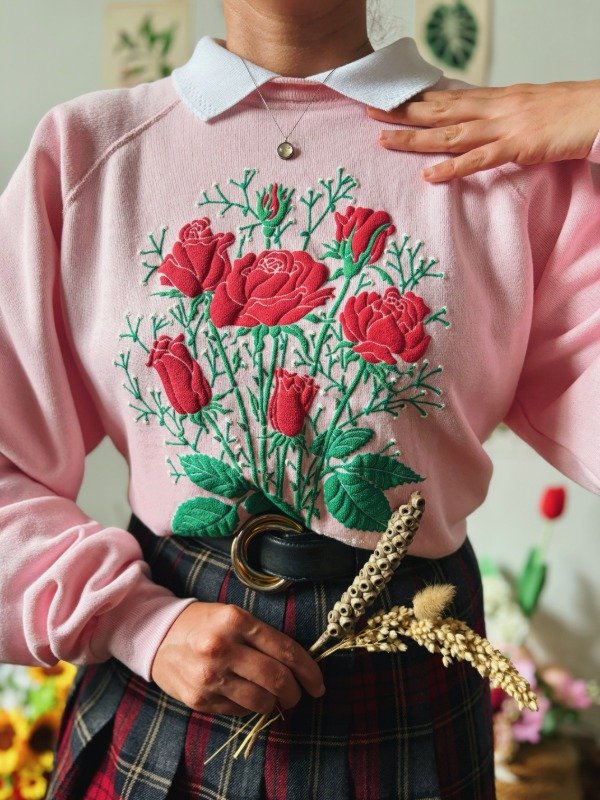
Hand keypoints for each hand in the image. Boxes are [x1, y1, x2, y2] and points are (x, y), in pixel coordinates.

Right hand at [150, 601, 325, 715]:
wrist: (157, 636)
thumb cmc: (203, 624)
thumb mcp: (233, 617)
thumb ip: (263, 638)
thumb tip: (298, 667)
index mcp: (236, 620)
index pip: (286, 651)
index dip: (309, 670)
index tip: (318, 683)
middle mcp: (223, 647)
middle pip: (277, 679)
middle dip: (295, 692)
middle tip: (297, 695)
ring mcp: (210, 675)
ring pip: (261, 701)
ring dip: (274, 704)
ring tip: (272, 698)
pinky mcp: (199, 699)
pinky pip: (238, 710)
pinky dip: (249, 707)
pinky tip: (245, 696)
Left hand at [366, 79, 599, 181]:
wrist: (598, 110)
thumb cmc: (566, 113)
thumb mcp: (524, 108)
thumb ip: (497, 115)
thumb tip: (474, 122)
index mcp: (495, 98)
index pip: (447, 97)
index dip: (416, 99)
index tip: (389, 99)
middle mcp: (493, 108)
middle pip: (439, 110)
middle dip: (403, 112)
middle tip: (370, 111)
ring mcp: (503, 126)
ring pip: (449, 133)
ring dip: (415, 138)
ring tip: (384, 140)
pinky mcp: (517, 146)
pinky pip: (479, 159)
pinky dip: (452, 168)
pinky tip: (428, 175)